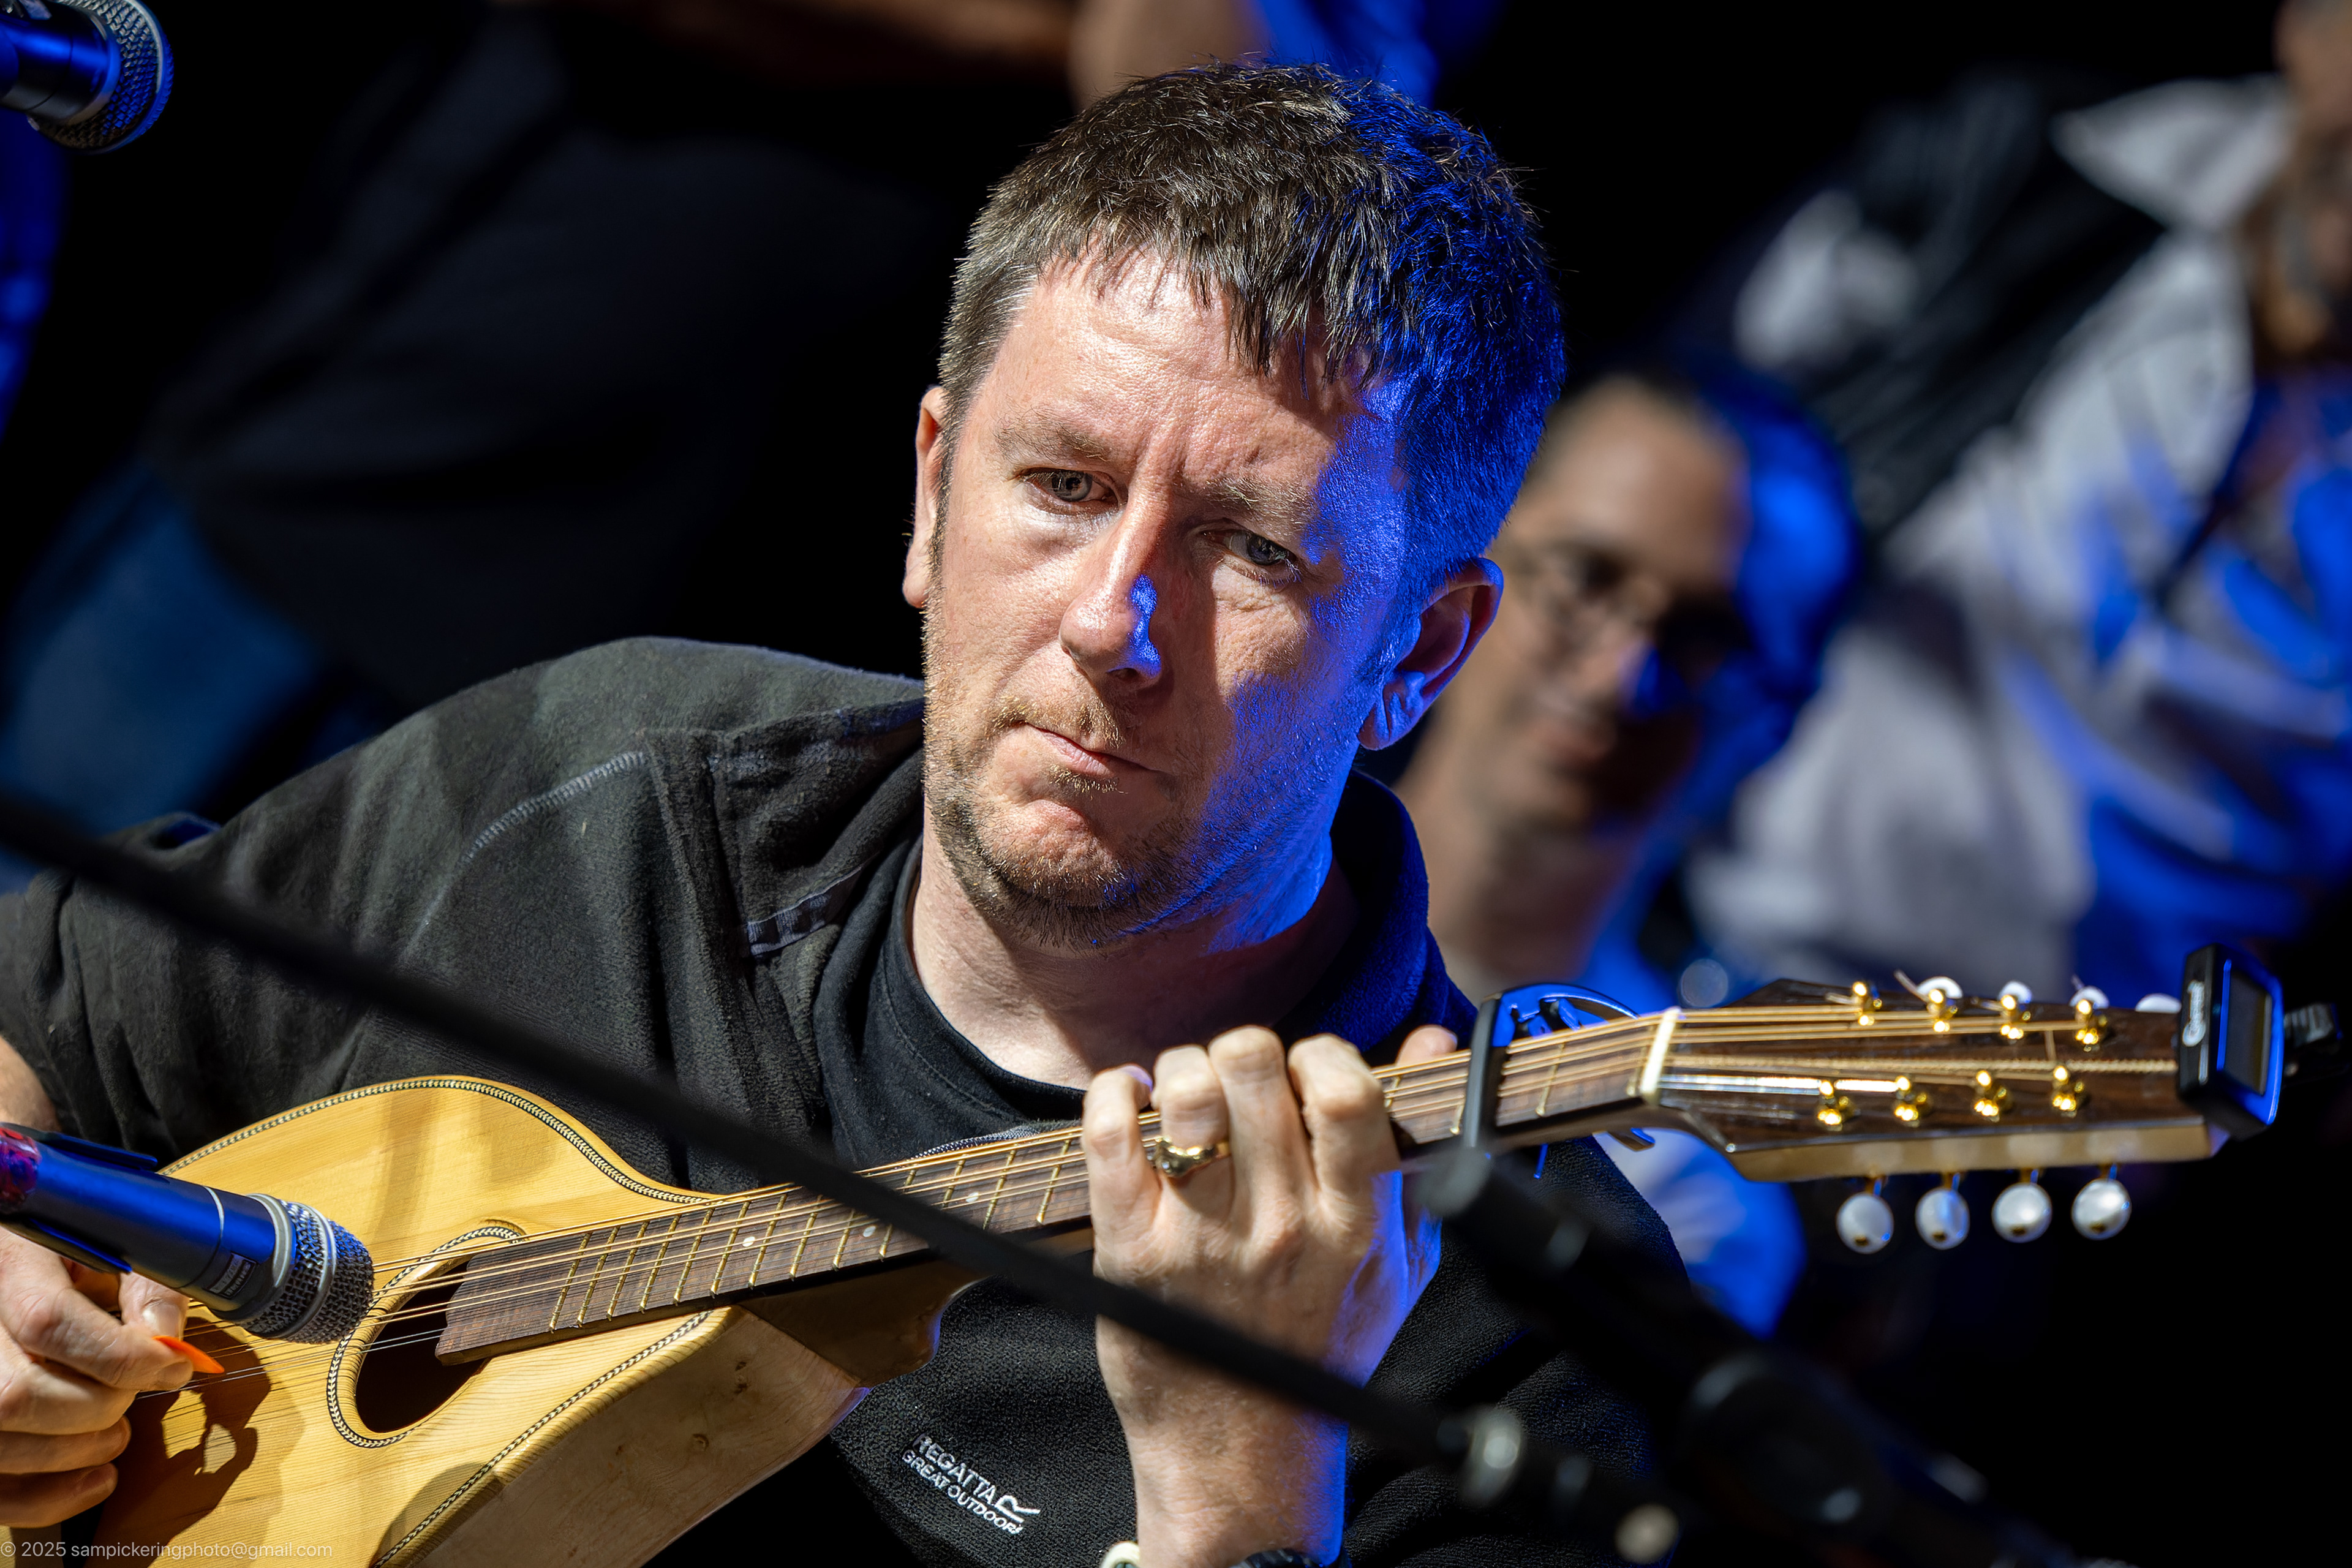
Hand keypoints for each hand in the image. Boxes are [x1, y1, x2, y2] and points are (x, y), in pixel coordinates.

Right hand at [0, 1230, 193, 1525]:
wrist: (25, 1267)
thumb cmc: (75, 1253)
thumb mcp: (112, 1246)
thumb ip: (147, 1284)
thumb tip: (166, 1337)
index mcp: (11, 1265)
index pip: (49, 1322)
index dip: (120, 1356)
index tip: (173, 1366)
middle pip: (18, 1394)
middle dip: (98, 1406)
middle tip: (135, 1394)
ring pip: (0, 1440)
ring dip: (77, 1451)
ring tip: (117, 1430)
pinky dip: (48, 1497)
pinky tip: (96, 1476)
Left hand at [1081, 1024, 1456, 1567]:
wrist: (1242, 1453)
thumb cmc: (1324, 1346)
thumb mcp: (1402, 1258)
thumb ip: (1416, 1147)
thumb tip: (1428, 1040)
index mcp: (1356, 1224)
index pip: (1345, 1093)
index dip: (1323, 1055)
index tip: (1309, 1072)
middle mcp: (1281, 1226)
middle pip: (1254, 1068)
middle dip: (1246, 1052)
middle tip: (1242, 1083)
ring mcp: (1203, 1236)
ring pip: (1184, 1093)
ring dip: (1184, 1072)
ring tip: (1192, 1098)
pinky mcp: (1132, 1248)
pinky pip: (1111, 1134)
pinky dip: (1116, 1094)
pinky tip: (1135, 1098)